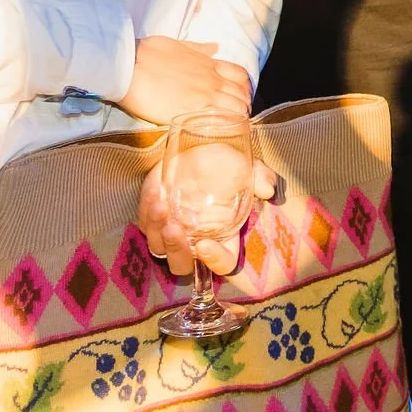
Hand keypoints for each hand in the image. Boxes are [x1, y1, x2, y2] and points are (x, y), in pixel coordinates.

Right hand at [116, 37, 251, 124]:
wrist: (128, 66)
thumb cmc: (147, 53)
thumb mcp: (178, 44)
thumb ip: (199, 48)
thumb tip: (216, 47)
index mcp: (208, 64)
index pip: (240, 75)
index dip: (244, 87)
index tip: (240, 95)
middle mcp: (211, 80)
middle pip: (242, 94)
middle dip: (244, 104)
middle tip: (237, 115)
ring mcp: (204, 97)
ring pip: (237, 108)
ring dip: (238, 117)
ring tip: (231, 126)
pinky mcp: (192, 113)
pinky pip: (221, 121)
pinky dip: (227, 127)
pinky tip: (223, 134)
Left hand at [137, 157, 280, 278]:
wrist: (202, 147)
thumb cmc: (228, 164)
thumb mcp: (250, 168)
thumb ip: (260, 177)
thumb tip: (266, 189)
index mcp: (225, 236)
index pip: (223, 263)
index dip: (214, 261)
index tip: (204, 245)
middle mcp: (197, 240)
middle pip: (182, 264)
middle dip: (176, 251)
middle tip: (173, 229)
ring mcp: (173, 231)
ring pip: (158, 247)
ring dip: (157, 230)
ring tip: (160, 205)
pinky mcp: (154, 217)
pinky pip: (145, 223)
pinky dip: (146, 212)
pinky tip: (154, 192)